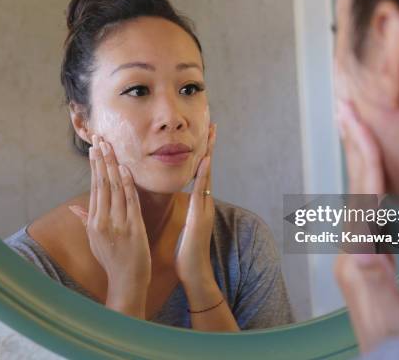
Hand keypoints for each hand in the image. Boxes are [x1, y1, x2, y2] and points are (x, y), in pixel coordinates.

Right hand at [68, 134, 150, 317]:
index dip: (95, 168)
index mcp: (93, 223)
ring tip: (110, 148)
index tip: (94, 149)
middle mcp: (102, 221)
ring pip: (114, 190)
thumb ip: (85, 221)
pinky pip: (130, 203)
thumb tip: (72, 207)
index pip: (94, 188)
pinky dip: (127, 185)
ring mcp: (118, 225)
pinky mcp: (133, 229)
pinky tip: (124, 169)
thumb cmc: (112, 261)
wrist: (126, 282)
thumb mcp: (94, 241)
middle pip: (102, 185)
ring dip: (112, 167)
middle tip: (100, 139)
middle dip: (101, 161)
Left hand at [175, 124, 216, 288]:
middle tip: (213, 125)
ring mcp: (205, 208)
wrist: (195, 273)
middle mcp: (205, 202)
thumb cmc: (186, 253)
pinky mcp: (200, 216)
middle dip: (210, 147)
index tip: (204, 136)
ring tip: (211, 135)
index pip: (201, 173)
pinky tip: (204, 161)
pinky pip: (202, 191)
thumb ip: (189, 213)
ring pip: (207, 176)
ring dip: (209, 154)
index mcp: (199, 204)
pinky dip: (204, 175)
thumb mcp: (185, 227)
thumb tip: (187, 202)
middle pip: (208, 169)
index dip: (203, 154)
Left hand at [333, 100, 398, 351]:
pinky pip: (370, 220)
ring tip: (358, 126)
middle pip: (353, 191)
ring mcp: (358, 263)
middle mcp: (353, 259)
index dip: (363, 156)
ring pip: (360, 202)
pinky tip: (380, 174)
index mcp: (362, 266)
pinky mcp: (369, 269)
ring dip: (362, 162)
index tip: (356, 122)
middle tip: (345, 108)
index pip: (362, 199)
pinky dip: (375, 190)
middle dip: (353, 147)